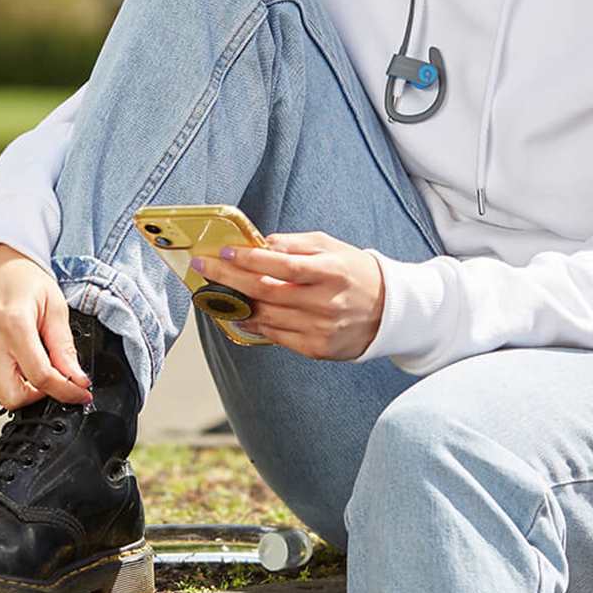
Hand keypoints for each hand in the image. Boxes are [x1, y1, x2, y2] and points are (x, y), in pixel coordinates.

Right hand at [0, 243, 95, 409]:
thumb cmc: (22, 281)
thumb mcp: (55, 306)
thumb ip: (64, 348)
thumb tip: (76, 380)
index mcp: (12, 324)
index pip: (41, 377)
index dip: (66, 390)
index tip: (80, 393)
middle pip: (14, 398)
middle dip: (39, 394)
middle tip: (52, 376)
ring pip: (0, 396)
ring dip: (22, 387)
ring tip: (30, 358)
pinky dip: (4, 380)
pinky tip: (11, 358)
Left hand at [188, 230, 384, 360]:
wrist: (389, 311)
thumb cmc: (355, 273)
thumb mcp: (332, 247)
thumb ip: (296, 244)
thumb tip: (261, 244)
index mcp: (330, 272)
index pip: (281, 266)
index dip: (249, 260)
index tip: (224, 252)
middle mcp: (324, 302)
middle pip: (266, 291)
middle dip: (228, 278)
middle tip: (203, 268)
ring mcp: (320, 328)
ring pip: (266, 316)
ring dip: (234, 303)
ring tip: (213, 290)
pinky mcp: (316, 348)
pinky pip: (275, 337)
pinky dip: (253, 325)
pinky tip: (239, 313)